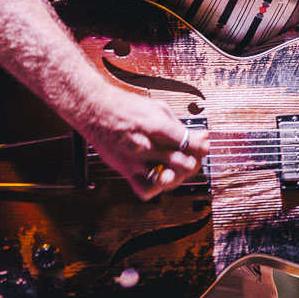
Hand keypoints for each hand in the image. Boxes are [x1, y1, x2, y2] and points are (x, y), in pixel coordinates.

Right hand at [73, 85, 208, 199]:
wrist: (95, 111)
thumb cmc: (126, 107)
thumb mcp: (158, 108)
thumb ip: (179, 125)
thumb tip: (199, 136)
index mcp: (157, 127)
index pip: (190, 144)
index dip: (201, 147)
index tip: (202, 145)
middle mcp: (147, 146)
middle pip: (183, 164)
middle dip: (194, 161)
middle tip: (193, 156)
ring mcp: (135, 161)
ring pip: (168, 180)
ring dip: (180, 175)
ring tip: (179, 167)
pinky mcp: (125, 171)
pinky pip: (146, 190)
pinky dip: (158, 188)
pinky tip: (161, 177)